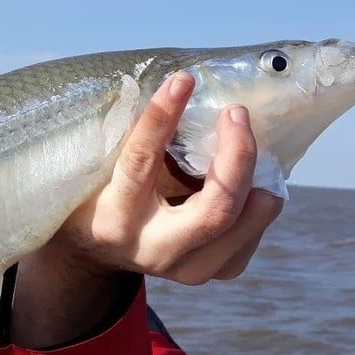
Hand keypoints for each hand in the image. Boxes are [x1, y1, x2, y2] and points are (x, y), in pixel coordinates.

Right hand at [63, 71, 283, 283]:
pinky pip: (251, 233)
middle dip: (238, 157)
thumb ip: (132, 140)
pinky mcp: (215, 273)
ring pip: (245, 222)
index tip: (183, 81)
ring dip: (256, 176)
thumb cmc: (99, 193)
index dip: (161, 119)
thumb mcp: (100, 169)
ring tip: (242, 140)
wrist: (98, 253)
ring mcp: (189, 269)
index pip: (141, 165)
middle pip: (216, 209)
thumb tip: (176, 88)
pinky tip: (243, 177)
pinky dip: (256, 199)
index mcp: (115, 219)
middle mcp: (154, 249)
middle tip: (236, 115)